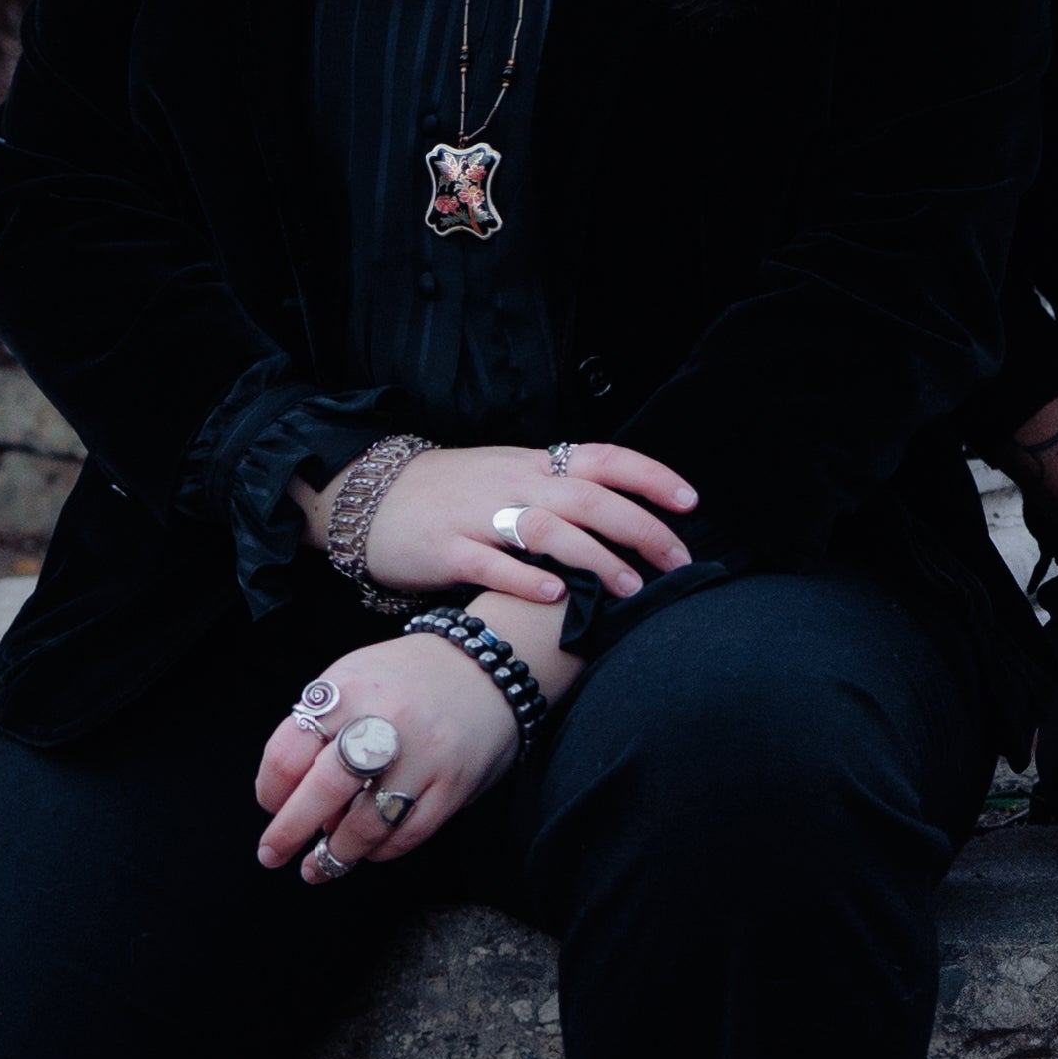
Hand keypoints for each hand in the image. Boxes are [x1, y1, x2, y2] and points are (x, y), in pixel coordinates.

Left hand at [254, 633, 525, 881]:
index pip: (289, 751)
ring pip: (367, 824)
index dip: (270, 790)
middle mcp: (384, 722)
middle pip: (323, 791)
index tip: (270, 806)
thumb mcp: (354, 678)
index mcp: (348, 690)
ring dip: (336, 854)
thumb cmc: (406, 679)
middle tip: (272, 855)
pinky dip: (382, 850)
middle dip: (289, 833)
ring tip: (320, 866)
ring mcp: (422, 756)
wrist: (485, 667)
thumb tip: (295, 799)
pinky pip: (408, 833)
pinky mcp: (453, 785)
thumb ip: (321, 727)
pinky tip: (370, 850)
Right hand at [352, 440, 697, 608]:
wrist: (367, 496)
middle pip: (587, 498)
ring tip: (629, 588)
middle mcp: (512, 484)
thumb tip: (626, 521)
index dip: (650, 477)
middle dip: (639, 528)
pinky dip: (525, 580)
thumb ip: (559, 494)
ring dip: (593, 558)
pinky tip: (555, 598)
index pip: (604, 459)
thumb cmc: (451, 494)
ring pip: (545, 529)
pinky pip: (490, 563)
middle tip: (676, 563)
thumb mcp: (509, 479)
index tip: (690, 502)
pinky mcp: (444, 548)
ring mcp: (477, 516)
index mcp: (533, 465)